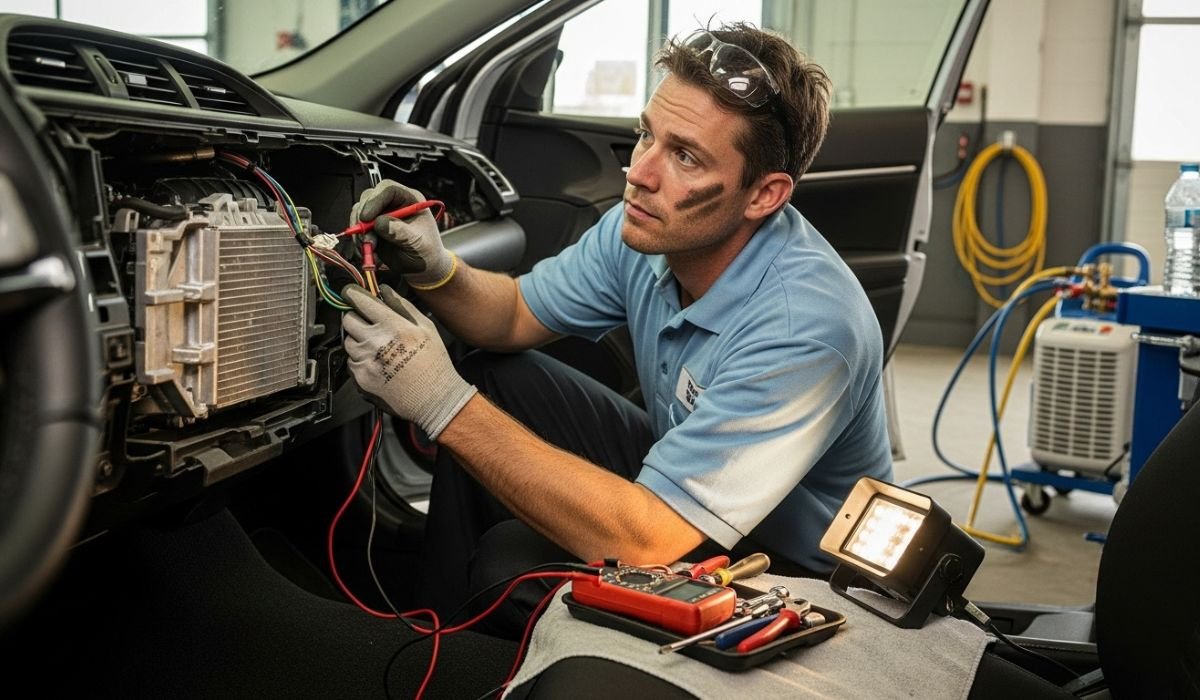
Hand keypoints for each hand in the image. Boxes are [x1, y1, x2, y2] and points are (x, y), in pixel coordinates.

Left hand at [341, 284, 476, 438]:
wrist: (434, 399)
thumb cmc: (434, 364)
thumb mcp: (426, 327)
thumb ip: (402, 305)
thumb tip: (385, 290)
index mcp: (392, 326)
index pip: (360, 301)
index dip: (353, 294)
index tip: (351, 293)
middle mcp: (374, 342)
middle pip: (348, 319)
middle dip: (356, 317)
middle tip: (370, 324)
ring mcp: (364, 361)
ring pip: (348, 341)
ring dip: (358, 340)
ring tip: (380, 348)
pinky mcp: (359, 378)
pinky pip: (351, 361)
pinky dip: (360, 360)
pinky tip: (379, 364)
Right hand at [350, 180, 454, 287]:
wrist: (422, 268)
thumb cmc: (427, 251)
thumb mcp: (417, 242)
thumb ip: (400, 231)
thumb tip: (380, 223)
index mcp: (410, 200)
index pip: (388, 189)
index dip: (375, 200)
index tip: (367, 217)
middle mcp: (393, 204)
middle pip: (369, 198)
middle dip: (362, 217)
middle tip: (365, 237)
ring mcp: (381, 215)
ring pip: (359, 213)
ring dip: (359, 232)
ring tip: (370, 249)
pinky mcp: (372, 229)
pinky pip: (357, 230)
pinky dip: (359, 242)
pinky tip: (370, 254)